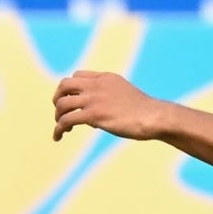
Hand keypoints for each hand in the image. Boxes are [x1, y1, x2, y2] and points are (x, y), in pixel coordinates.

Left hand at [51, 71, 174, 142]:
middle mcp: (96, 85)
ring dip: (58, 116)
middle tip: (60, 111)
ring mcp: (94, 99)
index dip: (71, 88)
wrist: (155, 116)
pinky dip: (58, 129)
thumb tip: (93, 120)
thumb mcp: (125, 95)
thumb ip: (108, 99)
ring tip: (62, 127)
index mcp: (105, 78)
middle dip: (58, 98)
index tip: (73, 101)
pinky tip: (58, 137)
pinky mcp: (93, 115)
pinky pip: (66, 120)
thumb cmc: (145, 111)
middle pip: (64, 85)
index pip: (77, 76)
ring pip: (62, 104)